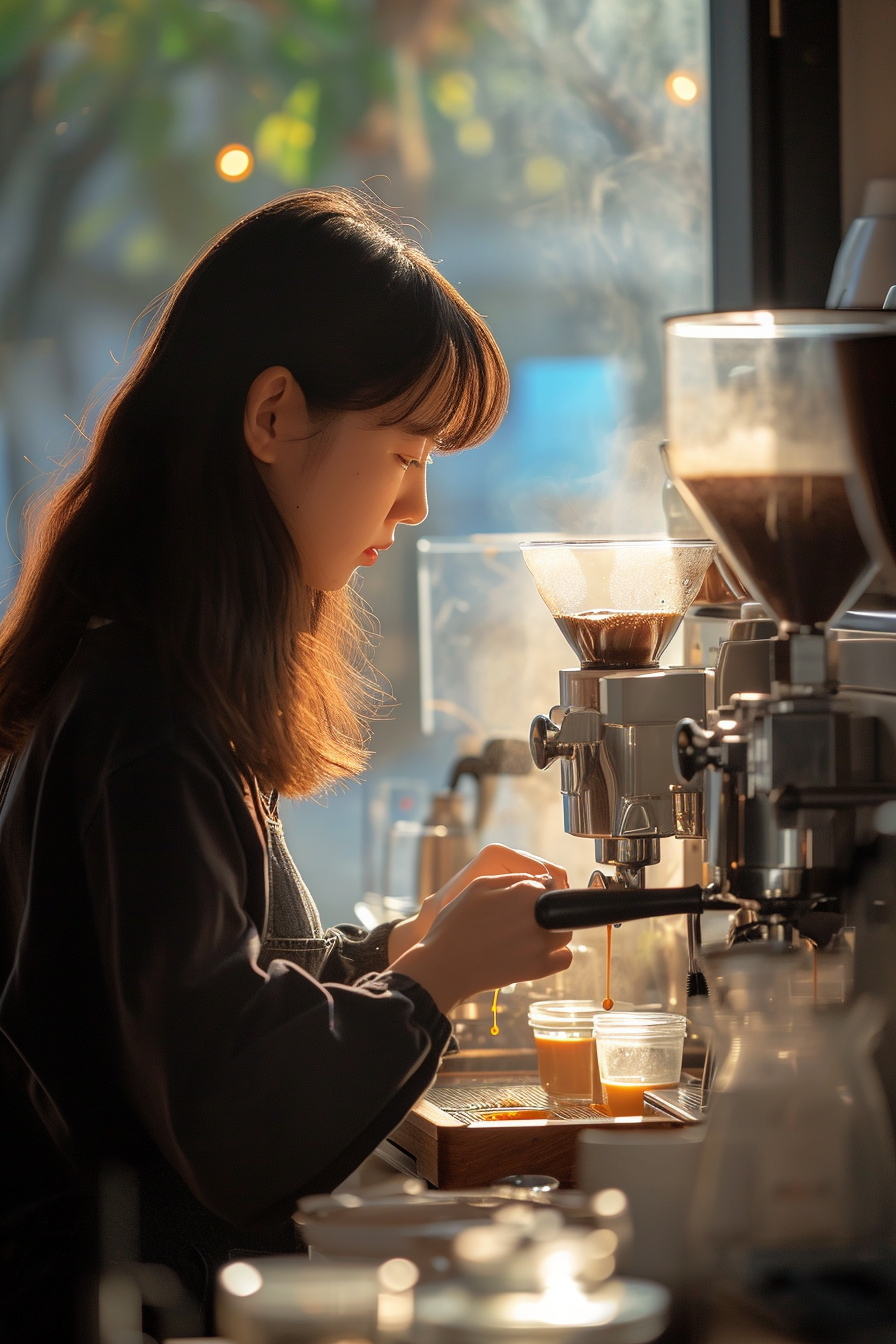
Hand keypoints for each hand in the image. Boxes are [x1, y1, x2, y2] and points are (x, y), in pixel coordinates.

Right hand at [389, 873, 572, 1014]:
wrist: (445, 965)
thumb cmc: (456, 924)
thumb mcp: (477, 886)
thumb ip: (512, 879)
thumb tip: (539, 879)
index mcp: (524, 893)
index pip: (551, 883)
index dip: (540, 889)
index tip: (528, 897)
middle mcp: (537, 917)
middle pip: (559, 908)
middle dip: (548, 909)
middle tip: (525, 918)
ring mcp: (540, 944)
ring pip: (565, 932)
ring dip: (553, 930)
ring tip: (528, 935)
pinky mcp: (539, 968)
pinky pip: (564, 958)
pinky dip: (556, 954)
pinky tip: (536, 952)